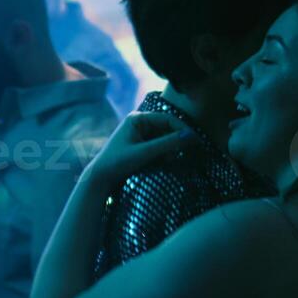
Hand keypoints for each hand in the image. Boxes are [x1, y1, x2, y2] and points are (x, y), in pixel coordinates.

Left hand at [83, 112, 197, 187]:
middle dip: (175, 142)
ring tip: (164, 162)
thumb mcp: (144, 153)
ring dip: (169, 151)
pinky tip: (159, 164)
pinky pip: (160, 147)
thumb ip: (168, 144)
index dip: (183, 129)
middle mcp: (140, 123)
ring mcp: (140, 134)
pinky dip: (163, 155)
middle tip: (185, 154)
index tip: (197, 142)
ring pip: (165, 140)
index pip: (168, 119)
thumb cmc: (117, 162)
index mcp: (138, 118)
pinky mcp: (141, 146)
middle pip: (168, 129)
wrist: (100, 178)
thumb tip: (192, 136)